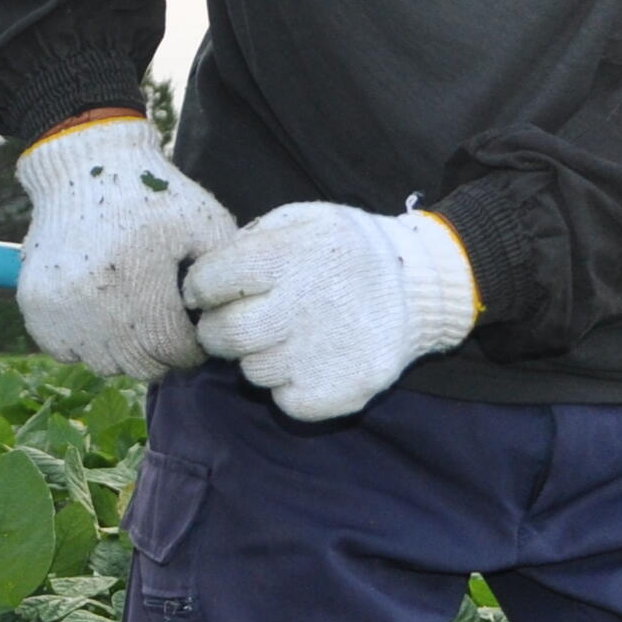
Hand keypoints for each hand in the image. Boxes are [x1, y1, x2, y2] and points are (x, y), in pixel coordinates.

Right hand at [12, 113, 238, 376]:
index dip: (192, 351)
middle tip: (166, 333)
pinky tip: (99, 318)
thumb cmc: (153, 197)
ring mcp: (61, 306)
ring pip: (103, 364)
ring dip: (123, 352)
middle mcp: (96, 301)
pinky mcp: (36, 304)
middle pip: (139, 365)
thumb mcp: (205, 222)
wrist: (84, 166)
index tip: (194, 338)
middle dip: (160, 355)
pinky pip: (65, 351)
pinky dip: (84, 344)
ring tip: (133, 323)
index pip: (173, 350)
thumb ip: (224, 276)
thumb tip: (223, 322)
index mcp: (142, 281)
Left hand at [183, 203, 478, 420]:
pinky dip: (287, 385)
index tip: (207, 292)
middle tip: (231, 323)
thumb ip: (250, 240)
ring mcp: (325, 354)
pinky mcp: (340, 392)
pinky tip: (309, 359)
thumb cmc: (347, 252)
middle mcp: (306, 305)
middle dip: (216, 330)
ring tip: (284, 337)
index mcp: (292, 255)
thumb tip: (200, 278)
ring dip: (257, 356)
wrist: (420, 289)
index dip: (201, 287)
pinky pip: (284, 400)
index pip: (210, 281)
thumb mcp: (304, 220)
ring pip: (252, 371)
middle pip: (224, 334)